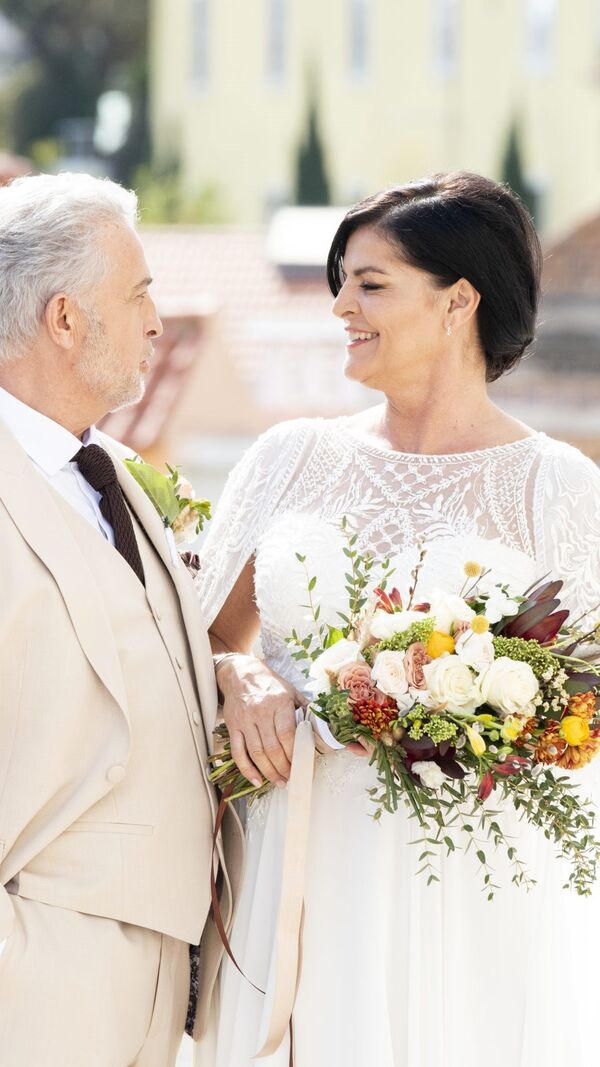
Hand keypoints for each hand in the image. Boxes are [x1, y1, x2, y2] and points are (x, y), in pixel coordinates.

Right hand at [217, 654, 306, 787]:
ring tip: (280, 782)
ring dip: (269, 772)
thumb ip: (305, 707)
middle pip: (273, 747)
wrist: (240, 673)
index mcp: (278, 702)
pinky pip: (238, 752)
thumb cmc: (268, 683)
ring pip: (257, 753)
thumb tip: (321, 725)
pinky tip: (256, 780)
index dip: (297, 753)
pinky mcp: (233, 727)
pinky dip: (247, 769)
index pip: (288, 734)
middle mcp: (260, 712)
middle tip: (293, 778)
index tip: (305, 766)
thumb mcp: (290, 690)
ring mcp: (245, 721)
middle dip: (284, 767)